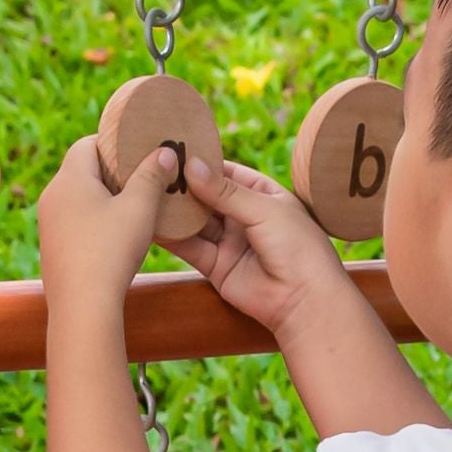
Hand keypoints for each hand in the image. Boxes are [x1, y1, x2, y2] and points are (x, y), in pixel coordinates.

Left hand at [36, 130, 174, 309]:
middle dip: (112, 171)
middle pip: (82, 169)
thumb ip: (152, 176)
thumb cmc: (111, 251)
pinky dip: (94, 220)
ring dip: (104, 198)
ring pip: (78, 197)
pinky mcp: (51, 247)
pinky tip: (116, 235)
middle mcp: (52, 196)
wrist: (82, 307)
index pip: (87, 144)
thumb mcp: (139, 209)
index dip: (114, 143)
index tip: (138, 151)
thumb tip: (163, 152)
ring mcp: (48, 223)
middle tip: (142, 178)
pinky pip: (73, 221)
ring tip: (134, 208)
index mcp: (69, 179)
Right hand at [159, 151, 353, 338]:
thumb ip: (225, 191)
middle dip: (184, 185)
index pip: (227, 173)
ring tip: (146, 192)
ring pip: (196, 221)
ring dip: (175, 210)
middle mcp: (245, 217)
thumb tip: (192, 165)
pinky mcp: (216, 266)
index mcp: (263, 195)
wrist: (304, 301)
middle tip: (154, 169)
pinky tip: (152, 223)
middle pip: (207, 196)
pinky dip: (172, 236)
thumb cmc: (299, 249)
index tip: (175, 150)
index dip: (203, 163)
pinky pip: (191, 247)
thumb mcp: (264, 210)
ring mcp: (230, 242)